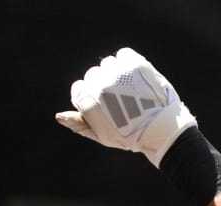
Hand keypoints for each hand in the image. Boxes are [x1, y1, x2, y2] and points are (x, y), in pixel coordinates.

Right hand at [55, 47, 195, 166]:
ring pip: (108, 64)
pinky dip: (129, 62)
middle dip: (104, 85)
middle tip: (121, 99)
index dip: (92, 97)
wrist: (161, 129)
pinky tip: (137, 77)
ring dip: (117, 73)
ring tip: (131, 89)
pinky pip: (124, 54)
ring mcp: (116, 73)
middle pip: (93, 75)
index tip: (106, 105)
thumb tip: (58, 116)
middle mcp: (99, 86)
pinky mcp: (133, 64)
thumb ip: (80, 125)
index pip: (79, 88)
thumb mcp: (102, 136)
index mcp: (88, 103)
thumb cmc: (130, 136)